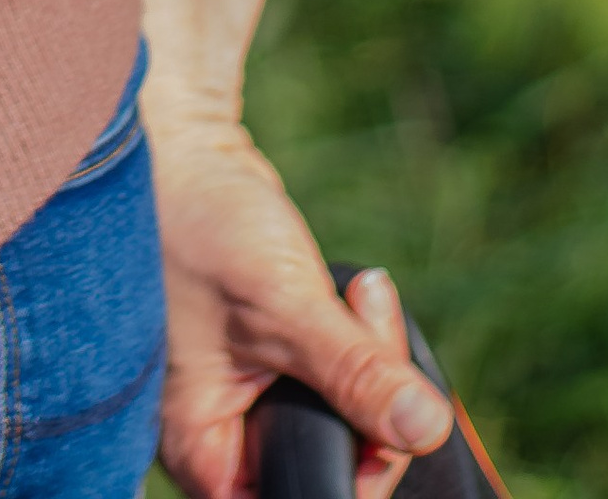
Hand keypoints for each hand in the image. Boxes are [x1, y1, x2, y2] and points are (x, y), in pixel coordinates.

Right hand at [145, 89, 455, 494]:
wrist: (180, 143)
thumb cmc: (197, 222)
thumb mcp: (281, 302)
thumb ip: (352, 373)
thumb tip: (427, 431)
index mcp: (201, 446)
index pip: (298, 497)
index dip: (356, 474)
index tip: (390, 421)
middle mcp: (221, 430)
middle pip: (332, 461)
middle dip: (374, 402)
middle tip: (371, 318)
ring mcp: (248, 392)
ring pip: (346, 417)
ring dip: (372, 359)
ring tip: (364, 293)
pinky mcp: (273, 353)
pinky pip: (338, 373)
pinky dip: (358, 337)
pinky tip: (355, 289)